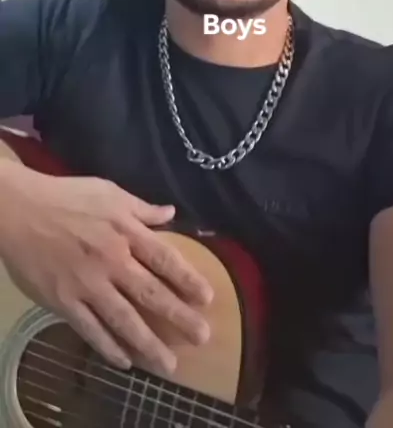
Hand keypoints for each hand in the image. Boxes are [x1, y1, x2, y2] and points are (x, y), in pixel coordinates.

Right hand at [0, 165, 212, 373]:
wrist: (20, 210)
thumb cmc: (67, 197)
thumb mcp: (109, 192)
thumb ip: (141, 208)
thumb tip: (171, 213)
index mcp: (125, 231)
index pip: (164, 258)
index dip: (187, 279)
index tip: (207, 298)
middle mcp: (111, 260)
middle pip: (150, 293)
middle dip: (178, 317)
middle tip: (202, 337)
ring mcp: (87, 284)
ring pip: (123, 319)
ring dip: (148, 344)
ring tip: (169, 364)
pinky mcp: (63, 301)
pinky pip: (90, 329)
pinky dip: (108, 347)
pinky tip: (125, 361)